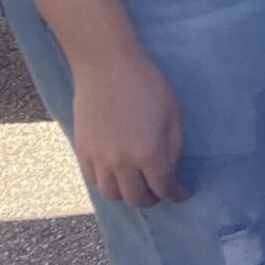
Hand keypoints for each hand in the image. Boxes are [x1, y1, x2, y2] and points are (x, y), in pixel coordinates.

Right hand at [70, 50, 187, 207]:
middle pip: (136, 198)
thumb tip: (169, 168)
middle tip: (160, 192)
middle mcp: (122, 163)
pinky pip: (93, 180)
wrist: (106, 65)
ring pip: (111, 195)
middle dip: (152, 199)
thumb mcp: (173, 112)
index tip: (182, 193)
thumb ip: (174, 146)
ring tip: (136, 185)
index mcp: (149, 153)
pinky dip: (106, 183)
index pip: (164, 188)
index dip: (177, 194)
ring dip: (127, 195)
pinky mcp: (82, 150)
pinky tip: (116, 174)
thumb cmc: (146, 83)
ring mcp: (99, 159)